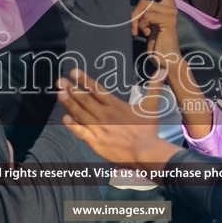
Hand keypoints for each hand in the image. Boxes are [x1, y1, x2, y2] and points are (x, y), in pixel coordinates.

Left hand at [57, 67, 175, 167]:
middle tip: (59, 80)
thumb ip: (154, 87)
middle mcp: (105, 115)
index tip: (74, 71)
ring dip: (69, 103)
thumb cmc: (148, 130)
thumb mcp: (152, 106)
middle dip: (71, 89)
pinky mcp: (96, 142)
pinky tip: (64, 118)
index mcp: (115, 105)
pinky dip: (72, 125)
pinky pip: (81, 132)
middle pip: (85, 100)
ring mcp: (99, 128)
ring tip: (59, 93)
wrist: (146, 151)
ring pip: (81, 114)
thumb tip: (162, 70)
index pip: (97, 90)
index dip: (84, 80)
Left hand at [132, 0, 180, 67]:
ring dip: (135, 18)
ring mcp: (172, 12)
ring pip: (145, 4)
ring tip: (138, 30)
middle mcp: (172, 6)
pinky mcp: (168, 20)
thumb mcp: (149, 23)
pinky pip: (147, 15)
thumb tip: (133, 2)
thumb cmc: (157, 43)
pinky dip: (141, 25)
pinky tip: (146, 34)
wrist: (168, 60)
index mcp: (168, 5)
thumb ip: (146, 11)